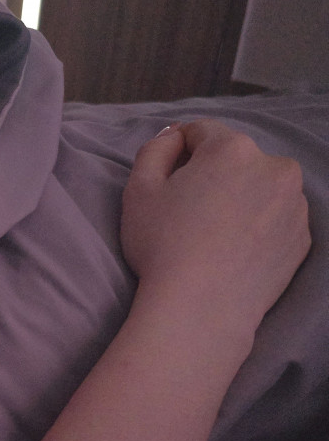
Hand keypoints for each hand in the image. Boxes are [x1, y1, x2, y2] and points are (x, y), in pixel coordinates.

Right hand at [121, 119, 309, 332]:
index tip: (167, 179)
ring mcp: (295, 204)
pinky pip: (276, 219)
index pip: (202, 132)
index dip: (178, 151)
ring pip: (260, 187)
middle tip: (188, 212)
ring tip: (214, 234)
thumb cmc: (163, 246)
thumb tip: (173, 136)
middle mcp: (275, 167)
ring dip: (240, 198)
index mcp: (232, 149)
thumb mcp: (138, 191)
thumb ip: (155, 150)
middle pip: (236, 159)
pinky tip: (234, 250)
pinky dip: (258, 226)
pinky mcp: (302, 237)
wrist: (200, 308)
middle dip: (213, 175)